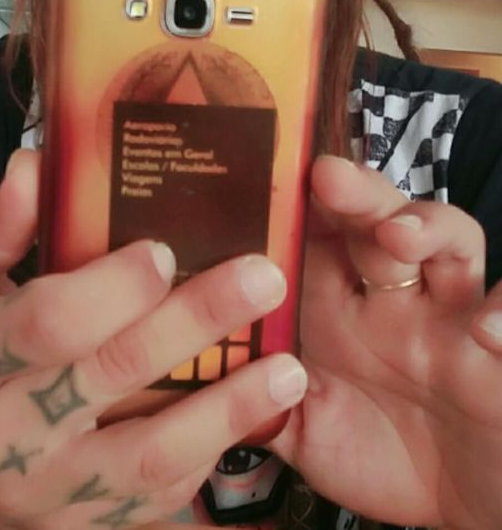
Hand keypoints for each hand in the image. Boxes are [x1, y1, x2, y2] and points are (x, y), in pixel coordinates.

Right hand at [0, 150, 306, 529]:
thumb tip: (33, 166)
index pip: (46, 323)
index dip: (112, 288)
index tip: (166, 251)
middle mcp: (1, 436)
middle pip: (111, 376)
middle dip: (194, 322)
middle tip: (264, 277)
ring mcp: (45, 492)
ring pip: (148, 456)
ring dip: (226, 410)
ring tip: (289, 369)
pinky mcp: (80, 524)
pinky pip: (155, 496)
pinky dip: (208, 452)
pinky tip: (253, 411)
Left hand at [271, 155, 500, 529]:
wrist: (456, 503)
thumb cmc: (377, 454)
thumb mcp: (306, 431)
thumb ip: (260, 404)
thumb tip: (203, 382)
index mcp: (338, 304)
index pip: (317, 235)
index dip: (296, 205)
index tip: (267, 180)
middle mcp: (393, 294)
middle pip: (378, 218)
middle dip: (355, 193)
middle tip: (326, 178)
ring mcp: (448, 313)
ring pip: (446, 241)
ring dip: (425, 226)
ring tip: (398, 235)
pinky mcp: (497, 345)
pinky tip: (486, 331)